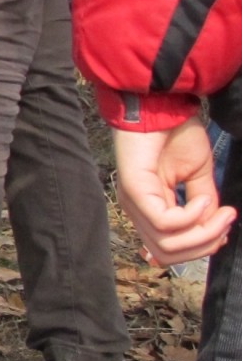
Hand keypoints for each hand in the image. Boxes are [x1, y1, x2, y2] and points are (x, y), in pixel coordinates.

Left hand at [112, 120, 235, 265]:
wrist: (160, 106)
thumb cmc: (175, 135)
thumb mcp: (198, 176)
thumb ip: (204, 205)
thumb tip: (215, 230)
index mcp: (150, 209)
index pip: (169, 250)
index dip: (201, 247)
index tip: (226, 228)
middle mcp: (137, 211)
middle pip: (168, 254)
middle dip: (205, 245)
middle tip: (227, 222)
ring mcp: (133, 202)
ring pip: (166, 244)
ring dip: (203, 233)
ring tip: (221, 211)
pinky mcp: (134, 191)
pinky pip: (164, 222)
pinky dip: (191, 216)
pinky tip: (203, 199)